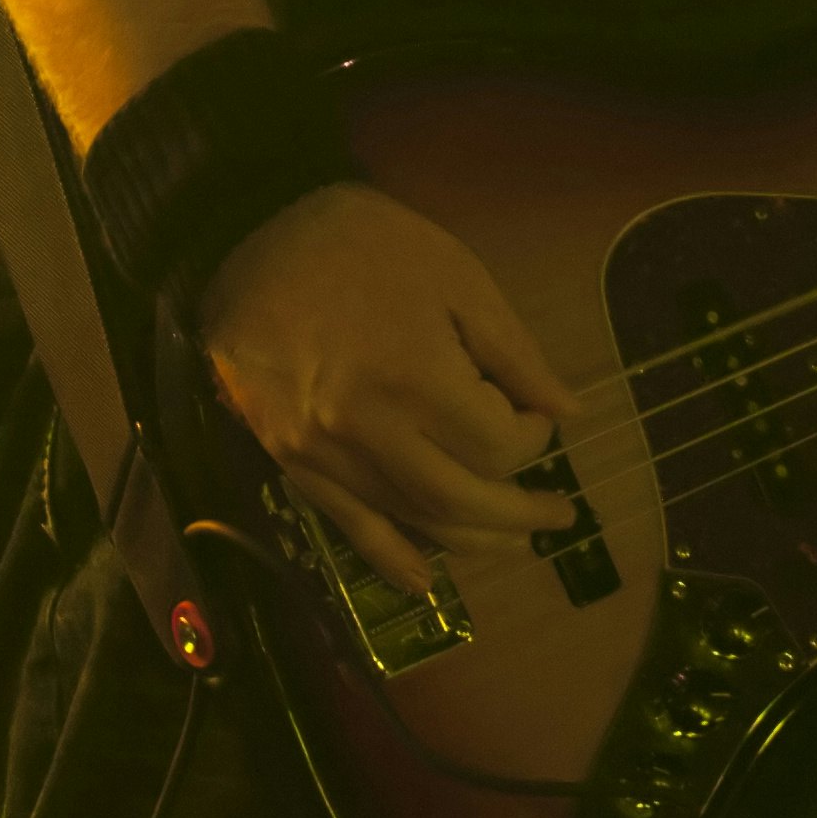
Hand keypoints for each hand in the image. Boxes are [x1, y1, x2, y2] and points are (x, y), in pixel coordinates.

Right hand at [198, 183, 576, 592]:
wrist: (249, 237)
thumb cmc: (362, 243)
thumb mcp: (456, 275)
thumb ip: (514, 352)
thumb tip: (567, 413)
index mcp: (416, 378)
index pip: (498, 446)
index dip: (532, 436)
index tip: (533, 412)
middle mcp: (369, 431)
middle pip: (463, 499)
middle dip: (520, 513)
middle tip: (558, 515)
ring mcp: (324, 454)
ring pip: (413, 519)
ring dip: (471, 540)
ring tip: (515, 542)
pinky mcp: (292, 461)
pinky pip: (349, 526)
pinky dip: (391, 558)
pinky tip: (425, 580)